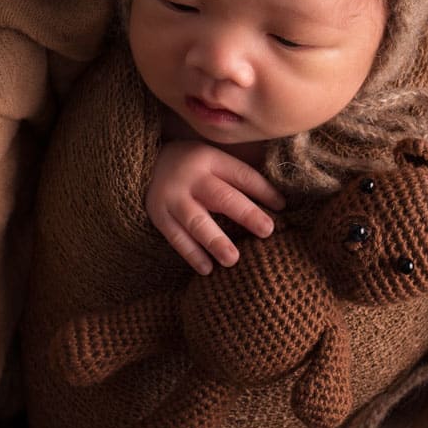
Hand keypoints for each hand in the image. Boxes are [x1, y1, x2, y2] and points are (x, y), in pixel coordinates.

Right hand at [145, 140, 285, 274]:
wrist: (144, 163)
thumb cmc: (190, 165)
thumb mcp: (211, 159)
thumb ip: (236, 175)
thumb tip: (277, 200)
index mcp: (209, 159)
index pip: (241, 175)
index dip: (263, 190)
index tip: (283, 206)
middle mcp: (190, 177)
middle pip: (222, 197)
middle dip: (246, 214)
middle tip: (267, 230)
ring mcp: (172, 197)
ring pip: (196, 221)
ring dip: (215, 241)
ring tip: (233, 259)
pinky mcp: (158, 215)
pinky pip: (176, 237)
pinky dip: (191, 254)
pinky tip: (207, 269)